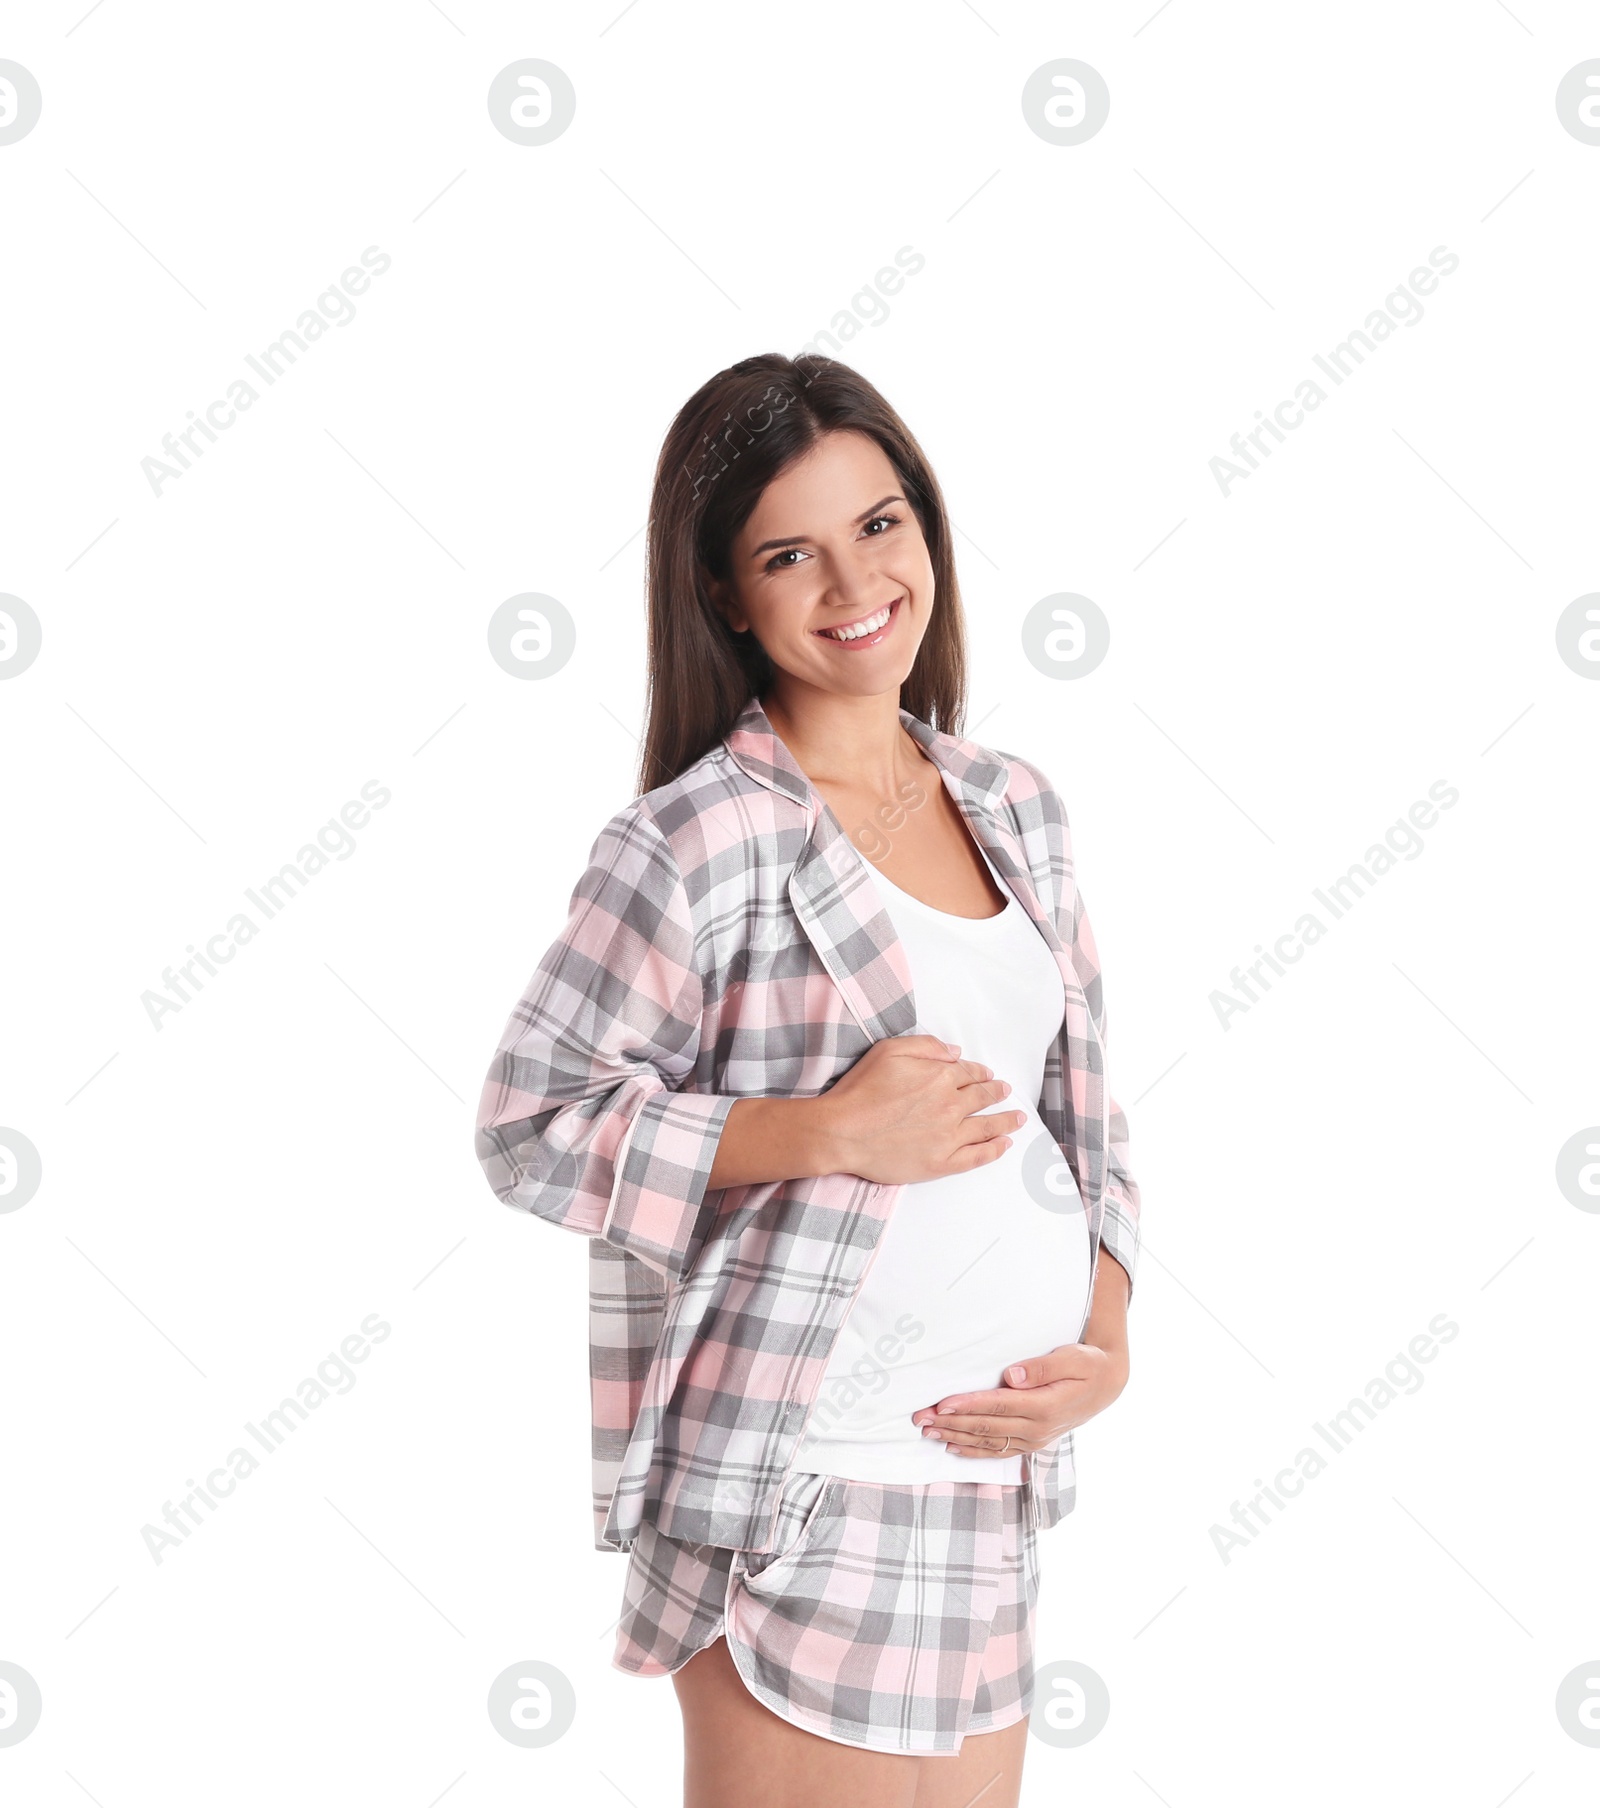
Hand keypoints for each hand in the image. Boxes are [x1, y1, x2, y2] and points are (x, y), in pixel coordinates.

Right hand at [815, 1034, 1025, 1184]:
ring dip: (1005, 1121)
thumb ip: (926, 1047)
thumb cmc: (860, 1091)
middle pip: (982, 1098)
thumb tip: (956, 1053)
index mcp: (939, 1077)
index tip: (988, 1076)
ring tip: (1017, 1119)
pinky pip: (976, 1157)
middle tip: (1006, 1092)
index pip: (969, 1073)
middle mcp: (949, 1106)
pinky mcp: (940, 1163)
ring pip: (986, 1127)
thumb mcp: (889, 1050)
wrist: (842, 1131)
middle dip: (997, 1093)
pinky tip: (1003, 1145)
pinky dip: (994, 1150)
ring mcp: (948, 1137)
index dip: (981, 1073)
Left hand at [910, 1340, 1129, 1457]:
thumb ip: (1041, 1367)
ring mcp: (1034, 1439)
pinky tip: (952, 1447)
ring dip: (955, 1436)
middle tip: (920, 1417)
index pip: (998, 1406)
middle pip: (986, 1427)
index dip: (968, 1405)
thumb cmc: (1087, 1365)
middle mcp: (1037, 1428)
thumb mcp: (1072, 1358)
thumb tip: (1012, 1375)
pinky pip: (998, 1451)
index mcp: (1045, 1406)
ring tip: (927, 1430)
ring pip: (987, 1441)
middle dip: (951, 1422)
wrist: (1106, 1385)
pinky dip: (973, 1450)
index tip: (942, 1403)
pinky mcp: (1032, 1443)